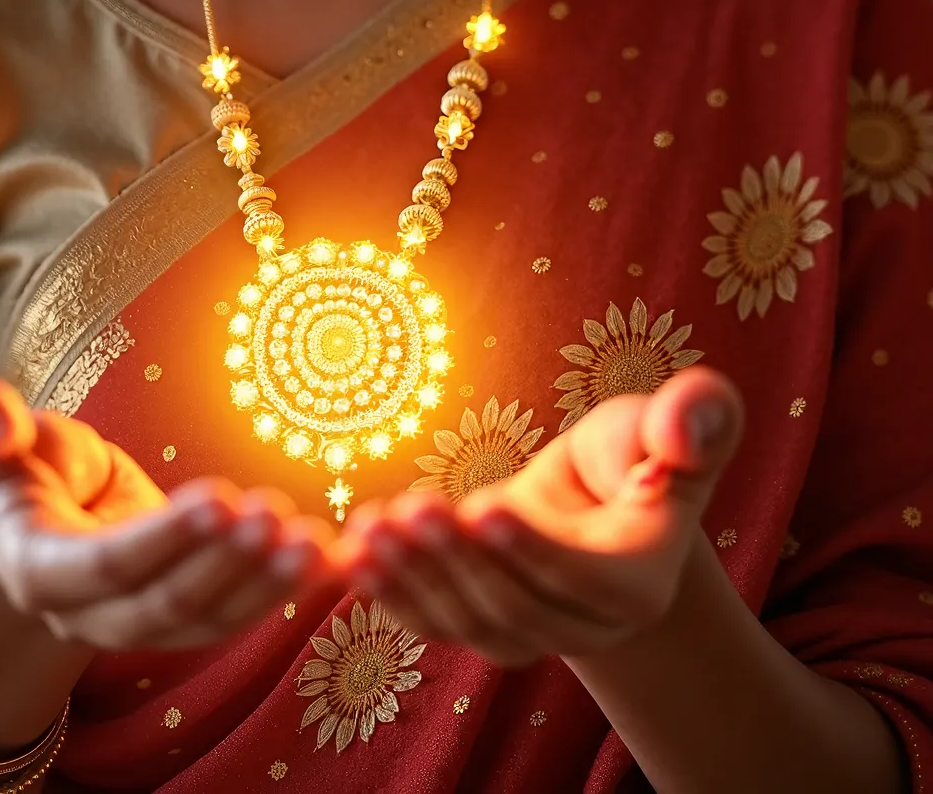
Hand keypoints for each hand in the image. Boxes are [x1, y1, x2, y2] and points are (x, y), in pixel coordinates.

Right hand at [0, 374, 331, 650]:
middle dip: (226, 564)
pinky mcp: (184, 619)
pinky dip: (285, 591)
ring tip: (318, 543)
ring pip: (208, 620)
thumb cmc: (23, 464)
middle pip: (165, 604)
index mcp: (39, 569)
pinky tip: (337, 561)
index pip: (105, 566)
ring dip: (266, 585)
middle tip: (279, 516)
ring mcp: (140, 626)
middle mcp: (90, 615)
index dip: (164, 540)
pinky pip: (237, 614)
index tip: (221, 498)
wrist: (43, 517)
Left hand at [336, 366, 742, 666]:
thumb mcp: (675, 420)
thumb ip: (697, 419)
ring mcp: (533, 633)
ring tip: (371, 527)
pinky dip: (393, 592)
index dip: (536, 550)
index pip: (586, 579)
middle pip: (517, 604)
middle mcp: (588, 625)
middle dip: (459, 558)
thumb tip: (682, 433)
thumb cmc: (641, 446)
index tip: (486, 507)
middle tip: (410, 509)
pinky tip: (353, 553)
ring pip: (468, 620)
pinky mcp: (483, 624)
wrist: (605, 497)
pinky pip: (435, 621)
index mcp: (642, 580)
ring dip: (414, 576)